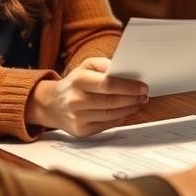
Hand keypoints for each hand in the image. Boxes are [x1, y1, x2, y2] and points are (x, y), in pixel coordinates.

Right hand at [26, 57, 146, 137]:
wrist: (51, 104)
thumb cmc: (74, 83)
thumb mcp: (85, 66)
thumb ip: (104, 64)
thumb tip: (124, 70)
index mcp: (77, 80)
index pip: (107, 84)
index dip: (128, 87)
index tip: (143, 86)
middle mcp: (75, 100)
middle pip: (111, 101)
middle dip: (132, 98)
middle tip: (144, 95)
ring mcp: (77, 118)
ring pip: (111, 115)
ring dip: (129, 109)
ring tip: (139, 102)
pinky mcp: (81, 131)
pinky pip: (106, 125)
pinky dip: (119, 118)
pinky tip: (126, 111)